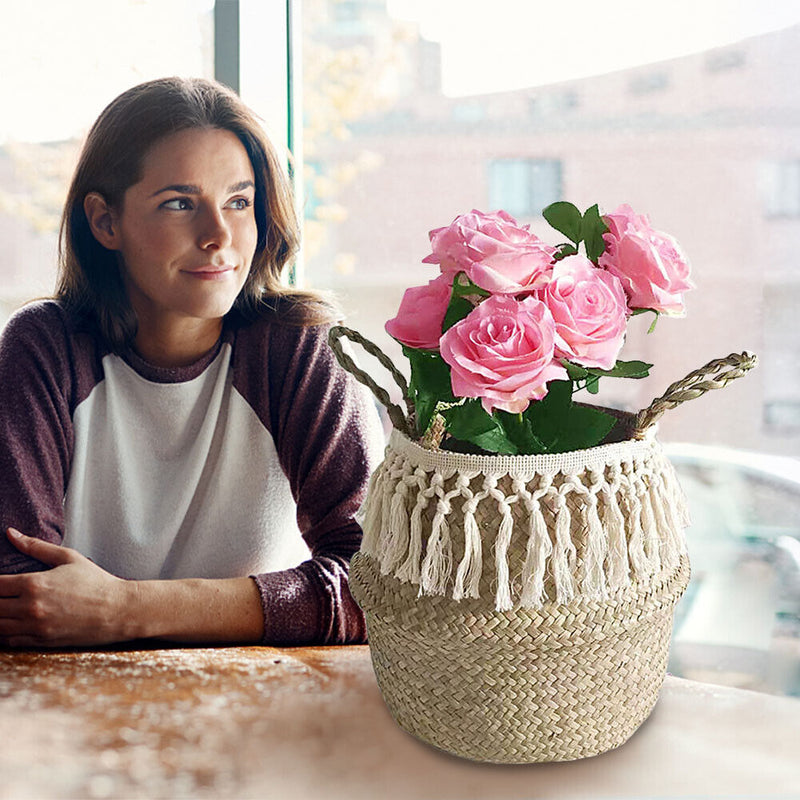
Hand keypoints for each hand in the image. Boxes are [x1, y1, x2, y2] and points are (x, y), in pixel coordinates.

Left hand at [0, 528, 133, 647]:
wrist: (117, 610)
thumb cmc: (95, 582)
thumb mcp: (68, 557)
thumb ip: (36, 546)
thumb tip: (11, 533)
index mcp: (34, 583)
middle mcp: (30, 607)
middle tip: (2, 594)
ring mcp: (34, 626)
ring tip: (4, 607)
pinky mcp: (41, 641)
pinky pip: (10, 641)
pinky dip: (4, 634)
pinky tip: (9, 624)